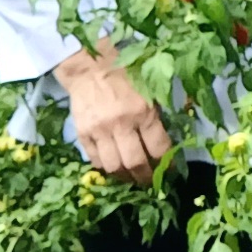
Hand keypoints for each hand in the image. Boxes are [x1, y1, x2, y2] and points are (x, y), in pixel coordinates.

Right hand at [54, 42, 170, 185]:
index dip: (166, 165)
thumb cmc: (127, 77)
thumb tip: (165, 145)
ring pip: (113, 166)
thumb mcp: (150, 91)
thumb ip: (156, 117)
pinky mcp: (82, 134)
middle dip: (146, 177)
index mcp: (143, 112)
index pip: (158, 148)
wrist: (91, 68)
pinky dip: (106, 169)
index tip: (169, 171)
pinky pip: (95, 160)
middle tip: (151, 182)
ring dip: (125, 177)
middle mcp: (121, 124)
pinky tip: (114, 168)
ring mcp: (99, 131)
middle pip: (135, 162)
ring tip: (132, 178)